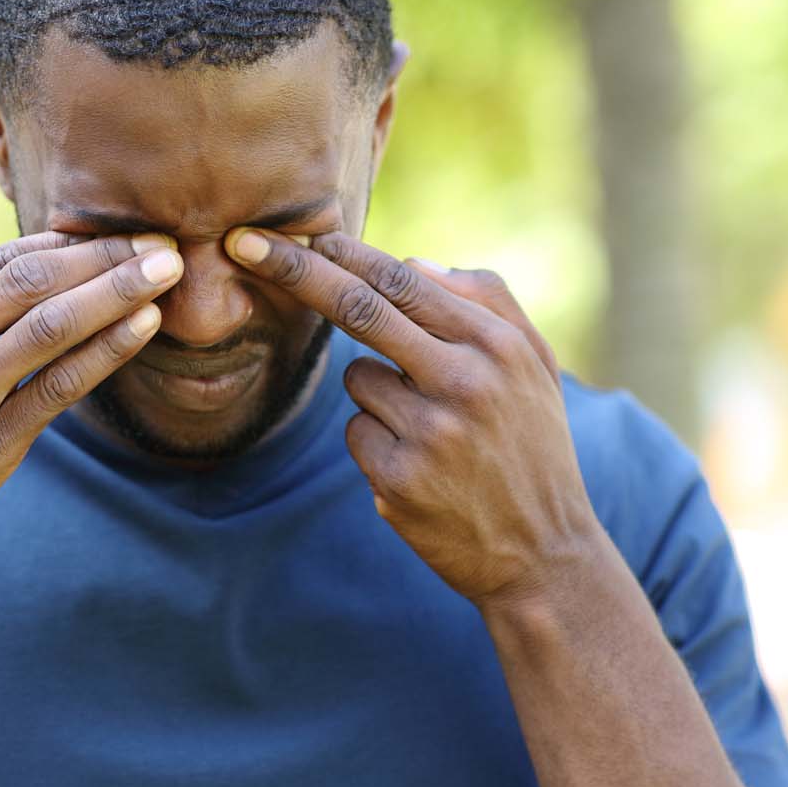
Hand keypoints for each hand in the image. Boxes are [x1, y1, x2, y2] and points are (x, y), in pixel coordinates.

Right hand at [0, 231, 183, 590]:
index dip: (64, 241)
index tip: (113, 231)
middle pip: (30, 279)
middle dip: (103, 254)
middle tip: (161, 238)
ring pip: (49, 324)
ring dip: (117, 291)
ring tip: (168, 269)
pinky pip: (55, 388)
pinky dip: (104, 351)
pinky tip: (144, 326)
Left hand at [225, 227, 606, 608]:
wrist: (545, 552)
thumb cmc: (532, 446)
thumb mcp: (535, 366)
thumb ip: (487, 302)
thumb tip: (412, 260)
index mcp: (498, 347)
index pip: (404, 282)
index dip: (345, 254)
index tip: (299, 234)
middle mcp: (464, 383)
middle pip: (359, 310)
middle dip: (296, 272)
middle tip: (242, 245)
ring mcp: (429, 433)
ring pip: (357, 378)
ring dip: (376, 391)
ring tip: (431, 429)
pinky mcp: (399, 478)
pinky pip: (355, 431)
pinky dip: (375, 440)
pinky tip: (420, 465)